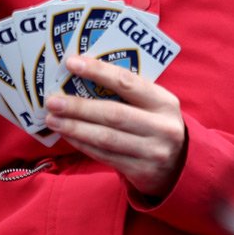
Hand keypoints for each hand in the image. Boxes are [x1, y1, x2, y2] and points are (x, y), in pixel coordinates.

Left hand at [43, 54, 184, 198]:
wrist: (181, 166)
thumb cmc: (156, 125)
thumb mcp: (154, 105)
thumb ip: (128, 93)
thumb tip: (82, 75)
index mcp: (165, 102)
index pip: (127, 82)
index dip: (98, 71)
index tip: (71, 63)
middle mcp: (162, 127)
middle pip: (113, 114)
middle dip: (79, 107)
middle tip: (53, 100)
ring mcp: (152, 152)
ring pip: (105, 138)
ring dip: (75, 128)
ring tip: (53, 119)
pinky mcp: (141, 171)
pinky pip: (104, 156)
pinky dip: (82, 144)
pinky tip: (67, 135)